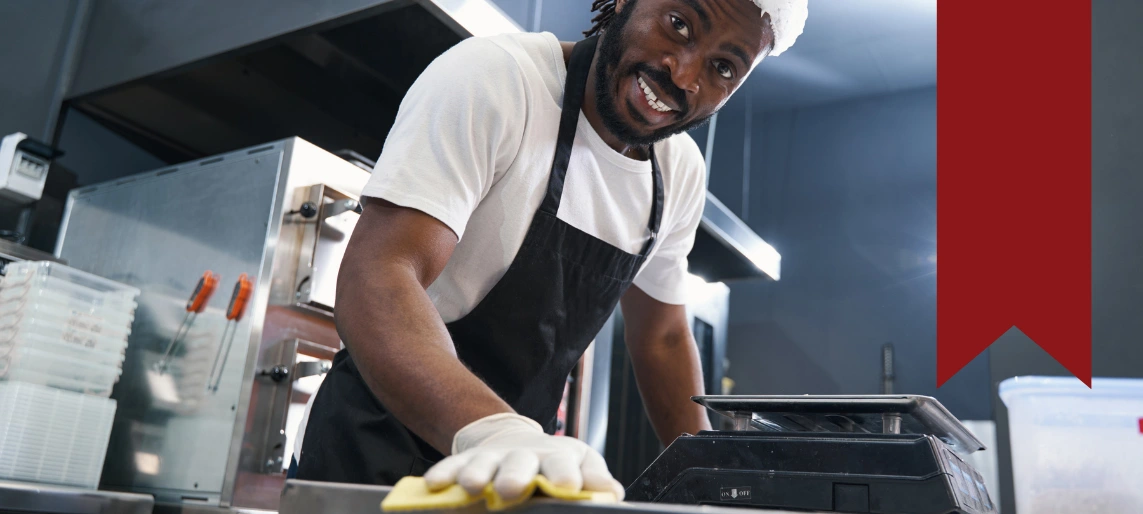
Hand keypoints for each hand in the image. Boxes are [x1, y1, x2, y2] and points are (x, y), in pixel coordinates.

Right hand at [423, 413, 624, 500]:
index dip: (566, 474)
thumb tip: (613, 492)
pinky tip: (435, 485)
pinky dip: (444, 474)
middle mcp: (525, 455)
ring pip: (484, 463)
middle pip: (520, 462)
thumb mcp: (580, 464)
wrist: (516, 440)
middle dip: (515, 475)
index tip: (568, 487)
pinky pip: (453, 466)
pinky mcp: (467, 461)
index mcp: (558, 457)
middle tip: (512, 489)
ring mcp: (494, 457)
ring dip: (477, 474)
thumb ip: (595, 479)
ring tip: (471, 487)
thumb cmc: (555, 462)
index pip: (564, 464)